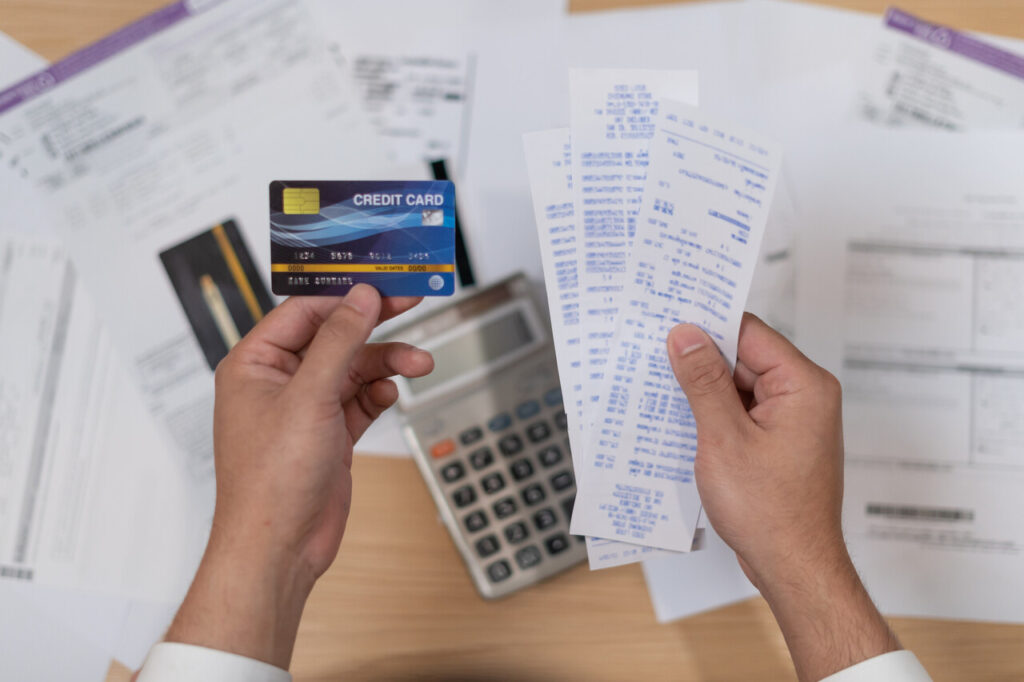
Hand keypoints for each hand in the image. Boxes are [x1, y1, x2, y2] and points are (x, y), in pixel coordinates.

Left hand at [163, 285, 432, 669]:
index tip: (382, 282)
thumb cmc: (270, 481)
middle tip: (410, 303)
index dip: (345, 295)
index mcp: (255, 363)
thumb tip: (360, 298)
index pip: (304, 311)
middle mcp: (278, 382)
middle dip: (374, 326)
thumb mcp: (309, 397)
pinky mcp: (327, 434)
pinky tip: (390, 396)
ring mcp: (304, 409)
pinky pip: (359, 399)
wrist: (280, 548)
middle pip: (334, 336)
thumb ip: (339, 341)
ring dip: (385, 365)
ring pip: (353, 368)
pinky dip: (378, 395)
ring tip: (418, 364)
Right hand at [666, 313, 898, 681]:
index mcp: (803, 385)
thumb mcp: (723, 438)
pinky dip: (714, 416)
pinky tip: (682, 423)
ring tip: (661, 392)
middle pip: (744, 358)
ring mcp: (793, 421)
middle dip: (700, 361)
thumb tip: (685, 336)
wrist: (794, 567)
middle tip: (654, 356)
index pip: (749, 333)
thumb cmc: (769, 511)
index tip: (668, 320)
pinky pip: (742, 414)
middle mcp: (804, 397)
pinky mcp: (779, 443)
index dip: (707, 326)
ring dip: (704, 392)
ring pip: (739, 387)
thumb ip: (703, 382)